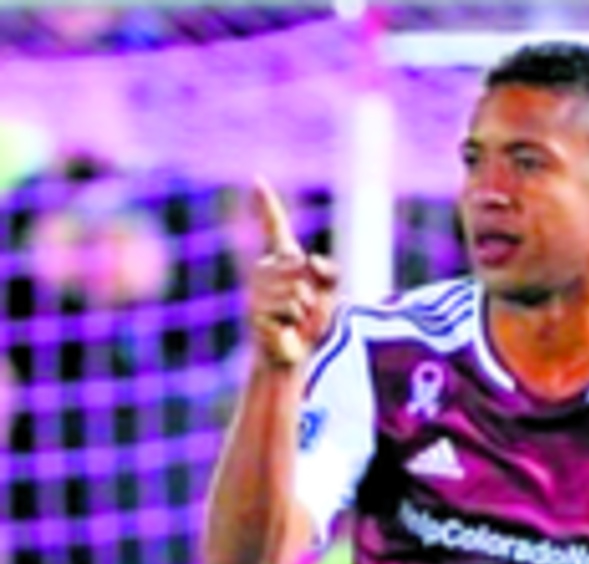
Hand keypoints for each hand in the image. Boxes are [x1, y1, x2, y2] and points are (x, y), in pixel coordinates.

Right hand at [249, 176, 338, 367]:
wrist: (292, 355)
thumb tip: (309, 257)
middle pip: (296, 263)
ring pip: (295, 288)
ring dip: (306, 307)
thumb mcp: (328, 293)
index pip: (274, 228)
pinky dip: (297, 319)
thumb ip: (329, 271)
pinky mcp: (256, 312)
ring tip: (295, 319)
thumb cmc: (307, 323)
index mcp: (281, 262)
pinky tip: (286, 328)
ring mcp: (257, 292)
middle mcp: (264, 272)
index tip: (257, 179)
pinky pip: (290, 306)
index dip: (267, 204)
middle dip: (312, 288)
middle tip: (305, 307)